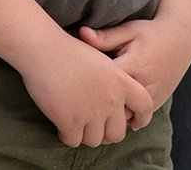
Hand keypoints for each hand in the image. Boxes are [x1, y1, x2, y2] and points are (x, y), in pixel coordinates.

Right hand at [20, 26, 153, 145]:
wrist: (46, 49)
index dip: (141, 117)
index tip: (134, 123)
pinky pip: (73, 141)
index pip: (144, 105)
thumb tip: (117, 97)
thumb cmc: (69, 50)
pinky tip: (61, 124)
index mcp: (121, 81)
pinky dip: (66, 135)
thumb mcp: (101, 58)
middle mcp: (111, 99)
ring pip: (94, 140)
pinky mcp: (71, 122)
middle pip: (117, 133)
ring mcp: (92, 112)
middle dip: (105, 133)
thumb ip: (113, 79)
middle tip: (93, 126)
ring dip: (85, 135)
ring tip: (76, 122)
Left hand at [77, 11, 190, 108]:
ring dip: (108, 116)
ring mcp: (150, 97)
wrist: (182, 39)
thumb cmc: (151, 33)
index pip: (101, 84)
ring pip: (122, 118)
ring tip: (93, 110)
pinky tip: (110, 112)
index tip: (74, 82)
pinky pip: (134, 120)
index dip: (84, 86)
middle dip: (94, 106)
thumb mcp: (129, 31)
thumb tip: (81, 32)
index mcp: (132, 66)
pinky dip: (121, 118)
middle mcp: (142, 86)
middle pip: (110, 107)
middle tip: (78, 102)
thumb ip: (105, 36)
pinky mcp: (156, 103)